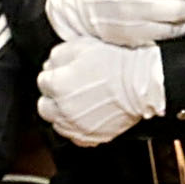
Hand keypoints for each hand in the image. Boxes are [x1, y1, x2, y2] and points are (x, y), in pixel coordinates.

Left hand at [38, 36, 163, 146]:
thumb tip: (50, 65)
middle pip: (44, 107)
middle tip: (66, 89)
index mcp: (58, 85)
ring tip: (78, 103)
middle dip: (52, 97)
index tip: (62, 72)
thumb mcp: (82, 46)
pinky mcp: (92, 137)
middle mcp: (64, 110)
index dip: (53, 75)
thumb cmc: (116, 64)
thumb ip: (58, 55)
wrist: (141, 83)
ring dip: (63, 114)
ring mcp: (78, 127)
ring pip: (57, 124)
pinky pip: (75, 137)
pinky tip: (85, 117)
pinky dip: (76, 128)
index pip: (42, 82)